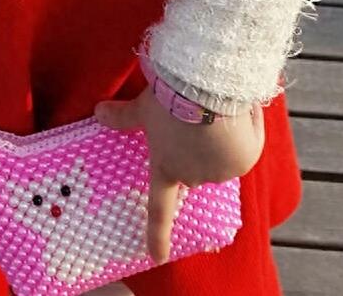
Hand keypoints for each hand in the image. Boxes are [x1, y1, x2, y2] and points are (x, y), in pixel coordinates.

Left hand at [94, 84, 264, 264]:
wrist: (205, 85)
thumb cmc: (169, 97)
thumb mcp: (143, 107)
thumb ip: (123, 116)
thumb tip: (97, 111)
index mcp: (165, 169)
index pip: (158, 211)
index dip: (157, 235)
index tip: (157, 256)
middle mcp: (192, 177)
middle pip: (193, 171)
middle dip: (194, 152)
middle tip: (193, 120)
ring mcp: (219, 173)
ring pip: (220, 158)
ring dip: (220, 142)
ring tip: (214, 111)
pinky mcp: (243, 162)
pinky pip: (245, 145)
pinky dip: (244, 130)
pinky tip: (234, 110)